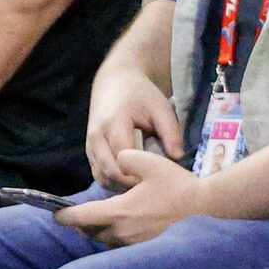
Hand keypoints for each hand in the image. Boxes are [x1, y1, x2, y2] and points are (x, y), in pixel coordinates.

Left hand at [58, 148, 203, 246]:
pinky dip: (112, 235)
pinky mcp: (145, 246)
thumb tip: (117, 160)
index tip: (55, 214)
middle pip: (90, 232)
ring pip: (105, 239)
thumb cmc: (177, 185)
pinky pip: (120, 243)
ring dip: (96, 230)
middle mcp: (123, 231)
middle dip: (80, 224)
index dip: (65, 216)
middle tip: (73, 215)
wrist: (204, 209)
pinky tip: (117, 225)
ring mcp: (135, 241)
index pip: (82, 217)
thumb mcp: (150, 162)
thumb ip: (126, 157)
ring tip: (93, 220)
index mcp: (119, 212)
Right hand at [85, 64, 185, 188]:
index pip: (125, 158)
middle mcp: (97, 136)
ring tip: (144, 182)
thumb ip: (171, 132)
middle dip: (133, 183)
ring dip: (122, 184)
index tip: (161, 178)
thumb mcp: (161, 108)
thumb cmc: (141, 94)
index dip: (142, 172)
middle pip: (111, 172)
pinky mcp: (89, 151)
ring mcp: (90, 145)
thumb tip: (178, 158)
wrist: (115, 83)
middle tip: (155, 185)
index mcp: (114, 124)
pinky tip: (132, 178)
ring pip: (102, 177)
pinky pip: (99, 174)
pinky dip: (114, 181)